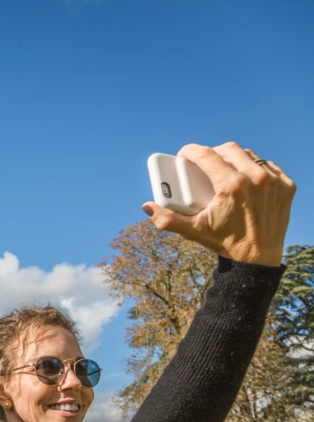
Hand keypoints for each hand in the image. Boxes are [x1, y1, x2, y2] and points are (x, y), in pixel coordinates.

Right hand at [142, 142, 295, 266]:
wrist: (258, 259)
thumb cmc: (225, 243)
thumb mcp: (193, 231)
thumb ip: (167, 219)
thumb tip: (147, 207)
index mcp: (231, 186)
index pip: (207, 155)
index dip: (191, 151)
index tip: (184, 155)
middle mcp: (255, 178)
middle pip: (229, 149)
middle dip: (212, 152)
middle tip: (203, 163)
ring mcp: (274, 181)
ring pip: (250, 155)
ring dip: (234, 158)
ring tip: (223, 168)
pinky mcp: (286, 186)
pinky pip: (268, 166)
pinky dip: (255, 168)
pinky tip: (246, 176)